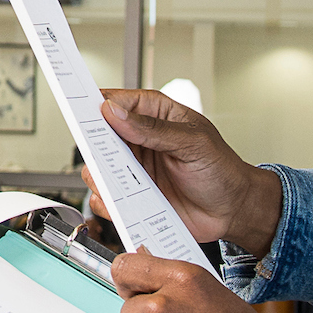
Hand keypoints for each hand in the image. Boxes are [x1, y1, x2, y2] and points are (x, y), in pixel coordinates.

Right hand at [96, 88, 283, 255]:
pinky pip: (106, 199)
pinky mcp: (133, 197)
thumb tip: (117, 113)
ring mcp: (134, 169)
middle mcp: (139, 140)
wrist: (233, 211)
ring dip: (99, 177)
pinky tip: (121, 204)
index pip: (117, 101)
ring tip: (115, 183)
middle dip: (93, 145)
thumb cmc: (222, 170)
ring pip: (97, 169)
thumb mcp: (193, 143)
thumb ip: (154, 129)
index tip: (80, 108)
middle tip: (99, 154)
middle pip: (98, 135)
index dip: (96, 103)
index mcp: (155, 114)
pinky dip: (107, 203)